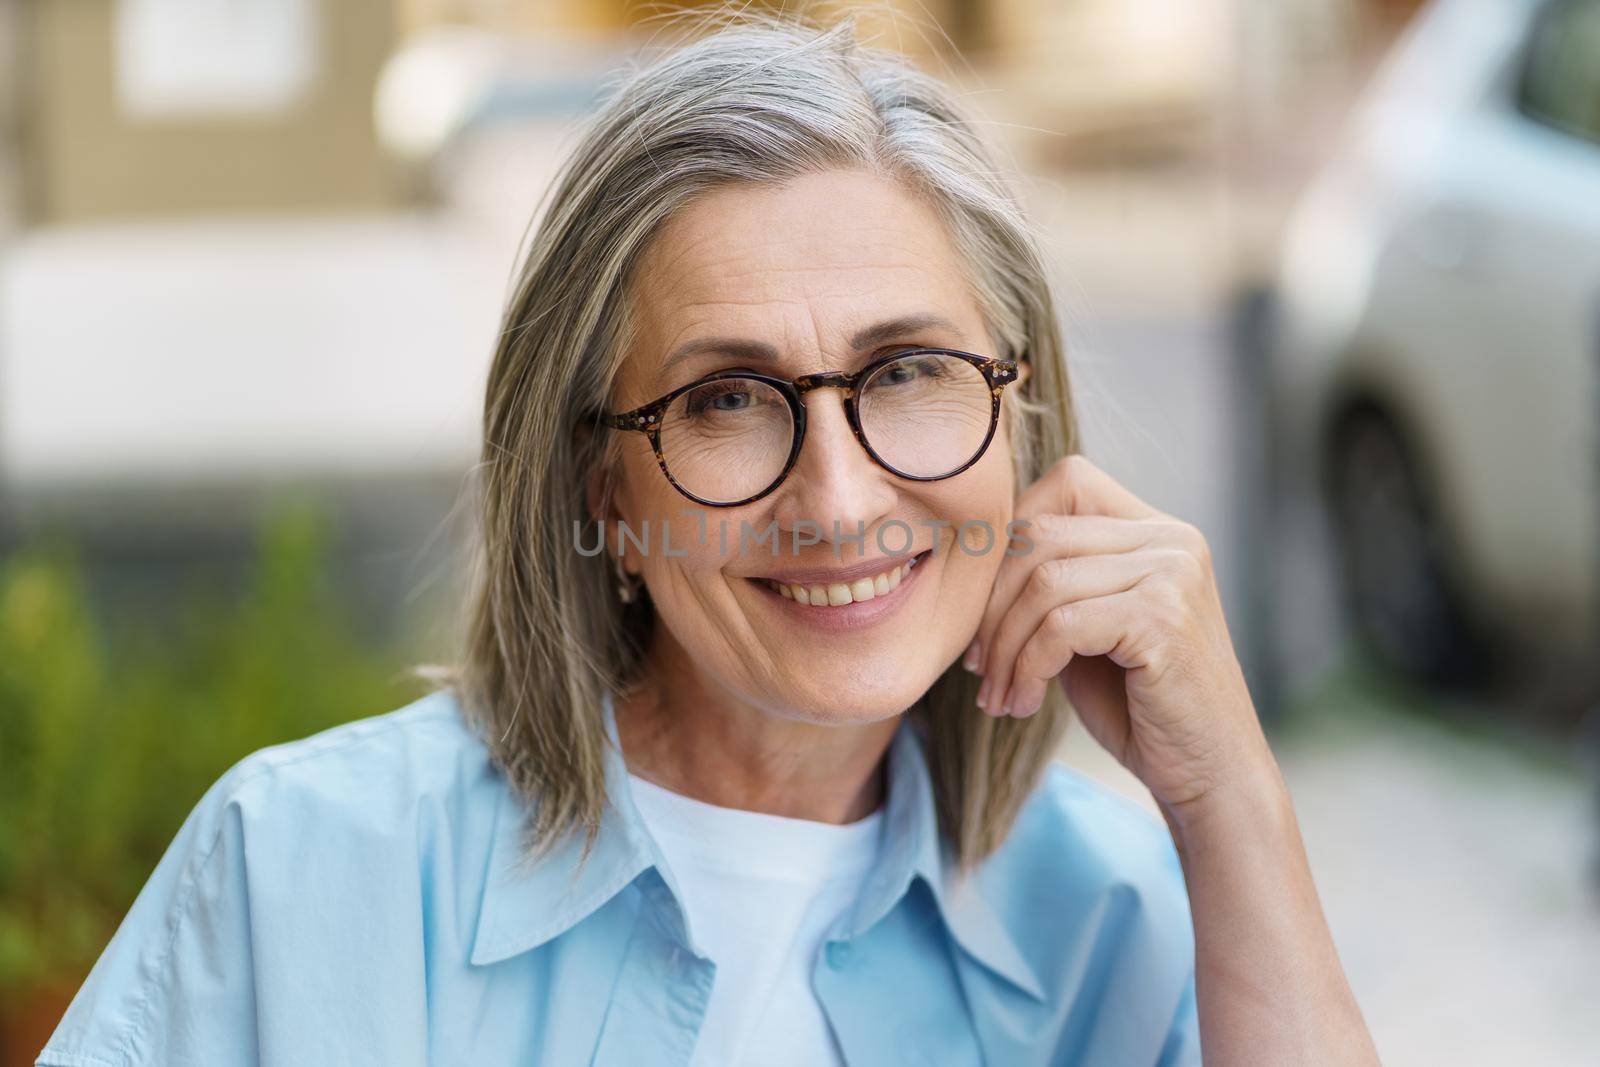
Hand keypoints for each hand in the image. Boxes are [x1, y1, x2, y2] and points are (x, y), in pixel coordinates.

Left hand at [965, 454, 1272, 818]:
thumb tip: (973, 555)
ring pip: (1043, 582)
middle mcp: (1173, 540)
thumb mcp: (1087, 629)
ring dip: (1004, 646)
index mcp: (1157, 531)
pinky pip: (1061, 625)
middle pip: (1042, 534)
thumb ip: (1051, 583)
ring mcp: (1173, 574)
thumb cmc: (1140, 706)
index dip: (1010, 534)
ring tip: (998, 693)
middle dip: (991, 603)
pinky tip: (1024, 703)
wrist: (1210, 774)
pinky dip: (1027, 667)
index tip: (983, 607)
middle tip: (978, 663)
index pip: (1067, 482)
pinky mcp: (1164, 619)